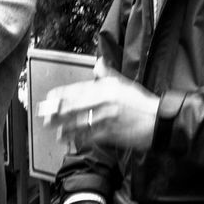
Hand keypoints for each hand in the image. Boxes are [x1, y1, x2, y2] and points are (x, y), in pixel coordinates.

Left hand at [39, 71, 159, 150]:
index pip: (77, 89)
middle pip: (73, 106)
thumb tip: (98, 62)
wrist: (158, 120)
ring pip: (78, 123)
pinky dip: (77, 139)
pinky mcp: (109, 132)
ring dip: (64, 128)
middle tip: (46, 117)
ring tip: (56, 131)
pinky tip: (70, 140)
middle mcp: (105, 101)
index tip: (50, 99)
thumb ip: (108, 74)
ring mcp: (106, 117)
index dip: (61, 96)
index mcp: (107, 88)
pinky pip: (88, 136)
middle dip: (56, 113)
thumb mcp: (125, 84)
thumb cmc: (142, 103)